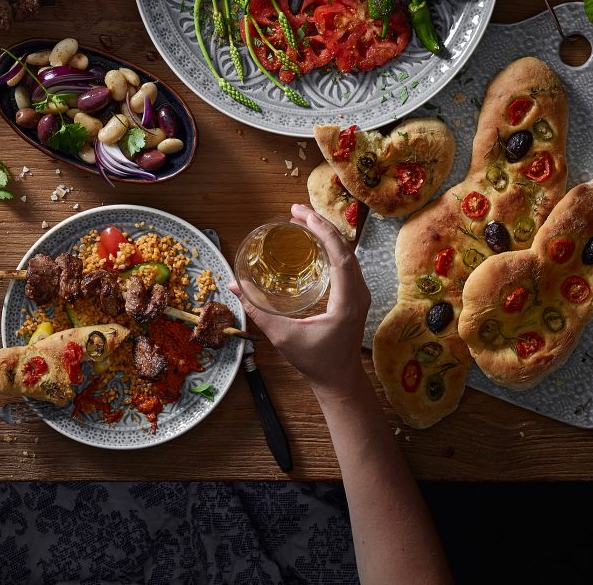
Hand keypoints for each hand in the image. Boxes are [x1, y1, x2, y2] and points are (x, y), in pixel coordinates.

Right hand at [230, 204, 371, 401]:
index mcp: (347, 300)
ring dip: (326, 234)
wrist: (339, 380)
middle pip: (344, 247)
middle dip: (320, 224)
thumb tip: (233, 285)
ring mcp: (360, 293)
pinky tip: (313, 243)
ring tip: (302, 221)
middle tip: (294, 211)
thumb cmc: (315, 361)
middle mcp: (359, 292)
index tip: (299, 215)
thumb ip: (257, 311)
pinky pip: (346, 262)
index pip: (339, 254)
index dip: (320, 230)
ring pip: (347, 252)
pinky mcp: (355, 296)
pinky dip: (330, 247)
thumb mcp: (283, 336)